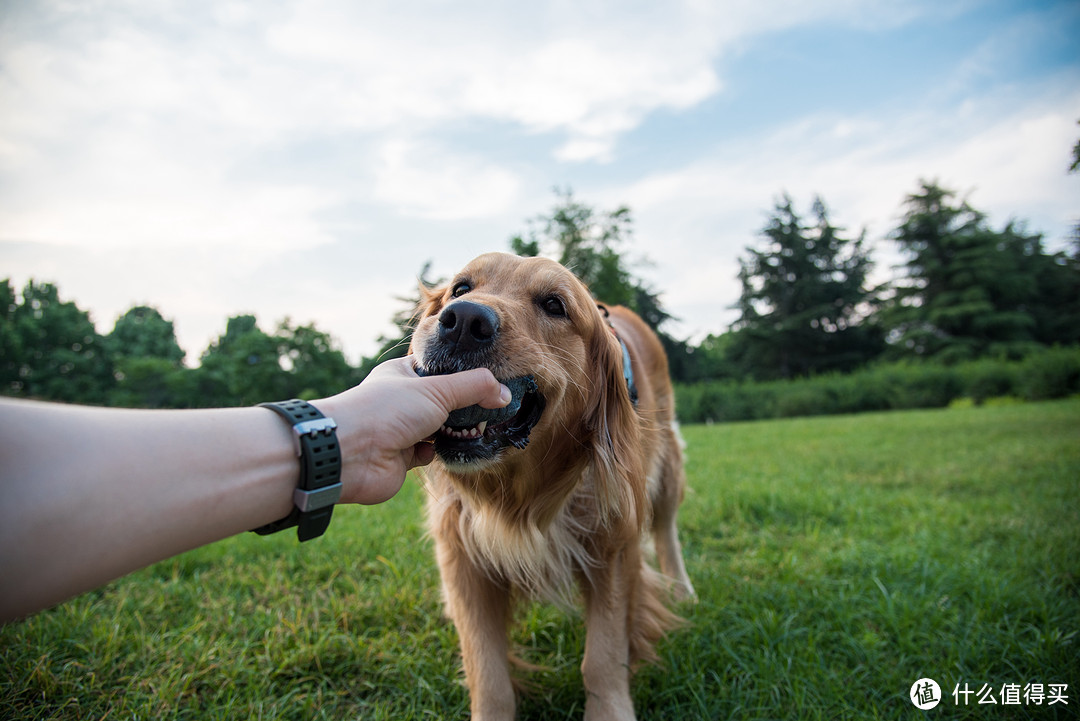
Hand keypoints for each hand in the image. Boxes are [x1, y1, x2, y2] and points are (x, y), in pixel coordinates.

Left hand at [315, 357, 509, 503]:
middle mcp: (401, 400)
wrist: (351, 454)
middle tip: (489, 409)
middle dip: (463, 407)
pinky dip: (440, 452)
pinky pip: (430, 453)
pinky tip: (445, 449)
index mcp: (403, 374)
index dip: (463, 372)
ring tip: (476, 430)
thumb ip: (475, 388)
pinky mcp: (402, 457)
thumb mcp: (437, 390)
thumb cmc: (386, 410)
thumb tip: (504, 394)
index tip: (489, 380)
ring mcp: (401, 429)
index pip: (439, 368)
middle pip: (442, 400)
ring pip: (438, 428)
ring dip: (455, 431)